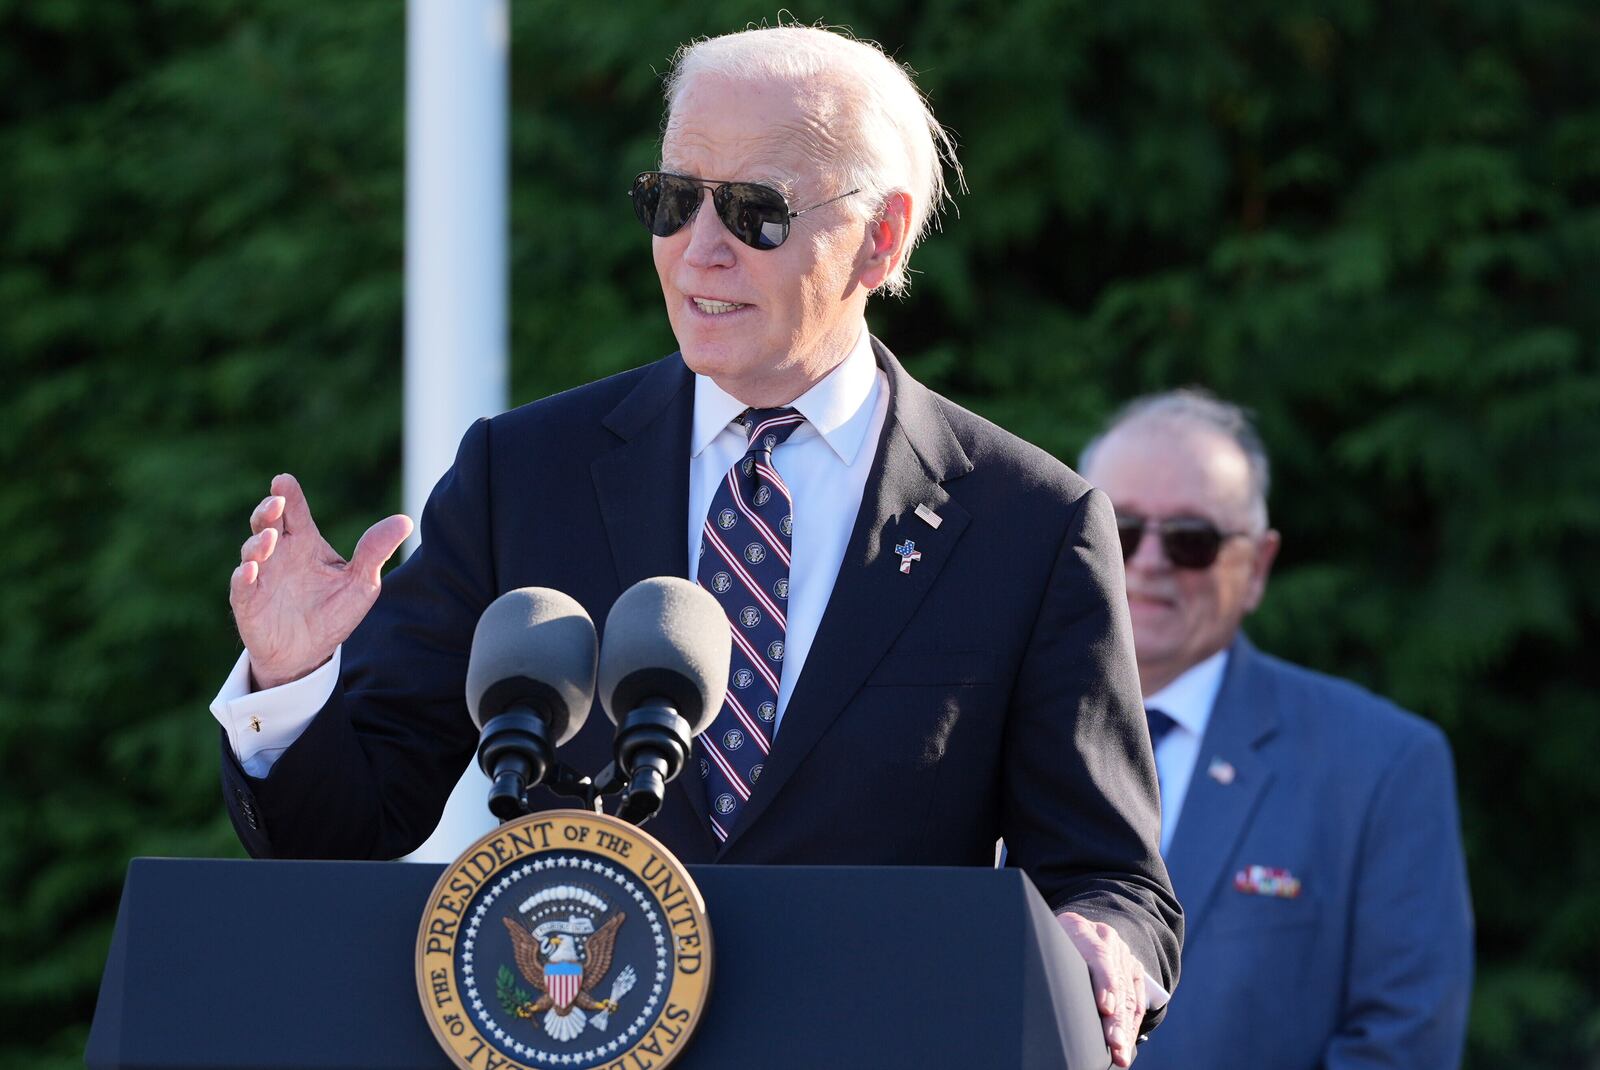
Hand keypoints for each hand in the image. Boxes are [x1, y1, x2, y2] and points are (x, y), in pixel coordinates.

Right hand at [229, 473, 412, 689]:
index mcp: (305, 543)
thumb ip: (375, 552)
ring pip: (251, 551)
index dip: (289, 496)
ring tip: (270, 538)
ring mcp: (261, 577)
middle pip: (267, 523)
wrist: (309, 654)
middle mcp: (279, 554)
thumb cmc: (333, 613)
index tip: (284, 481)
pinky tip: (251, 570)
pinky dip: (243, 577)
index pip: (295, 513)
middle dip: (268, 511)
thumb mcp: (362, 583)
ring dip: (258, 543)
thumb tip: (405, 521)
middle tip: (276, 502)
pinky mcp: (248, 603)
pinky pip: (241, 587)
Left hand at [1056, 911, 1147, 1067]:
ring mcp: (1122, 953)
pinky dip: (1132, 1023)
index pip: (1098, 954)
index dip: (1104, 981)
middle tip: (1114, 1043)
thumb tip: (1042, 994)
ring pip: (1128, 994)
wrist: (1070, 930)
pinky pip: (1137, 999)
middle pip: (1116, 980)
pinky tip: (1126, 1042)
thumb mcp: (1043, 946)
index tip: (1104, 1007)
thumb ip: (1049, 965)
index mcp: (1078, 927)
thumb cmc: (1047, 944)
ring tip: (1120, 1051)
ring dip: (1125, 1027)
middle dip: (1116, 1017)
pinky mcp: (1133, 968)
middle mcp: (1105, 938)